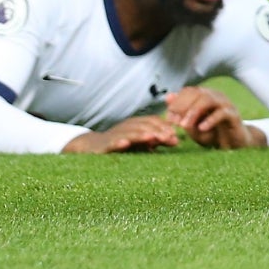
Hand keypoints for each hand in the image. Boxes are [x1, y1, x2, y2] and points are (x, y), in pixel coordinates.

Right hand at [61, 114, 179, 153]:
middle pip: (143, 126)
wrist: (92, 147)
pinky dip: (118, 142)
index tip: (174, 134)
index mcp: (136, 124)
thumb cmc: (121, 144)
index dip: (163, 126)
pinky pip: (111, 143)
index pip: (152, 121)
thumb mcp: (140, 142)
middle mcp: (126, 127)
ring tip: (152, 138)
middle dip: (157, 131)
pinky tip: (125, 144)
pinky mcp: (104, 145)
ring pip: (129, 133)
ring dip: (141, 135)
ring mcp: (115, 135)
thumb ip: (157, 141)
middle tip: (168, 138)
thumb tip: (176, 140)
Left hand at [165, 87, 260, 149]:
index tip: (168, 118)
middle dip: (182, 106)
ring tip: (185, 125)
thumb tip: (168, 97)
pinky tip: (202, 128)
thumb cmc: (211, 134)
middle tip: (174, 122)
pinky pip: (222, 113)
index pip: (188, 91)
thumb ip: (181, 113)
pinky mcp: (234, 115)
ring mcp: (225, 104)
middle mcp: (215, 96)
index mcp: (205, 96)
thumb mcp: (192, 126)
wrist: (233, 145)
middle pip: (197, 93)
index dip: (176, 103)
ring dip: (193, 112)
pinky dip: (210, 120)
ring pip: (208, 100)